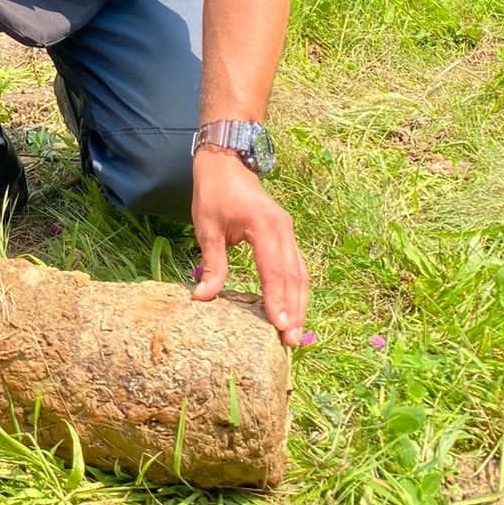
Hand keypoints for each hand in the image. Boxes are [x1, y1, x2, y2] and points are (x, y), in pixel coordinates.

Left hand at [189, 151, 309, 346]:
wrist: (226, 162)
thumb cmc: (214, 193)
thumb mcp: (207, 228)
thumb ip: (212, 264)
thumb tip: (203, 297)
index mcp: (264, 226)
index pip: (273, 270)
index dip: (277, 299)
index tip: (279, 326)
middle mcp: (283, 230)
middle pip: (294, 276)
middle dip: (294, 310)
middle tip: (291, 341)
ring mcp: (288, 231)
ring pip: (300, 273)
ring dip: (299, 303)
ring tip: (295, 333)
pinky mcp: (286, 234)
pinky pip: (296, 266)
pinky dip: (296, 290)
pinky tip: (292, 309)